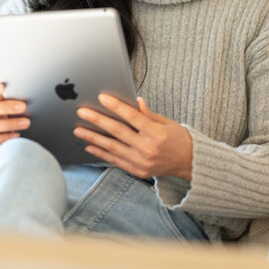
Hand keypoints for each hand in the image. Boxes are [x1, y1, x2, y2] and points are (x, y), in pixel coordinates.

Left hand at [74, 95, 192, 180]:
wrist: (189, 163)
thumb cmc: (179, 140)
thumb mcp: (166, 123)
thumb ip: (147, 114)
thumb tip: (133, 102)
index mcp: (156, 134)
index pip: (132, 117)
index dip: (116, 106)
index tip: (102, 97)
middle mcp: (147, 149)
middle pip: (117, 132)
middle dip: (97, 120)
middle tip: (82, 112)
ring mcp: (141, 162)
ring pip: (112, 147)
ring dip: (93, 138)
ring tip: (78, 130)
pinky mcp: (137, 171)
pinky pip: (115, 160)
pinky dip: (101, 153)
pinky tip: (89, 145)